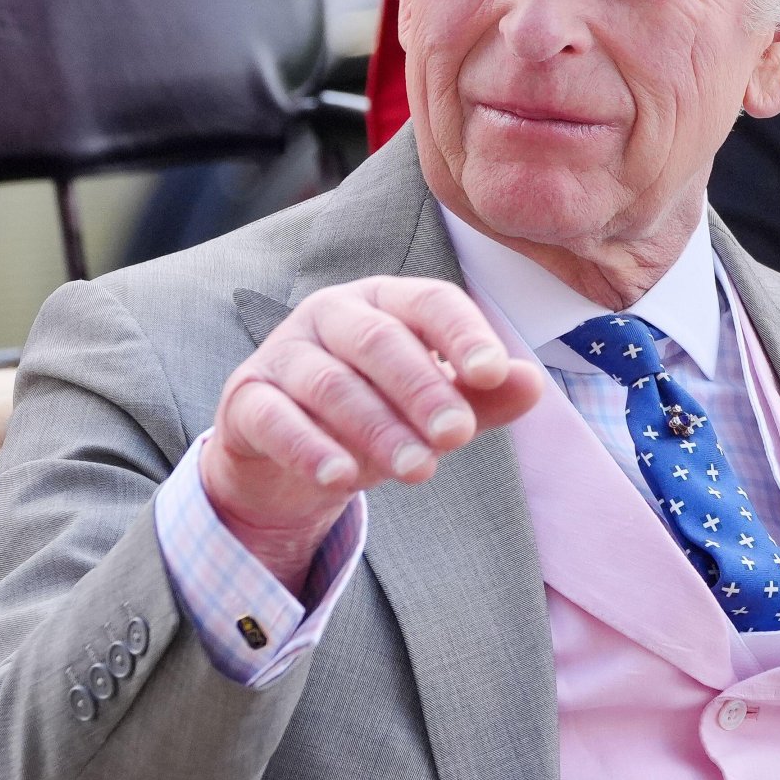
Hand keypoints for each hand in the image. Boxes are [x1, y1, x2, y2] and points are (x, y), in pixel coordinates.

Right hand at [201, 277, 542, 588]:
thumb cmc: (372, 414)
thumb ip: (481, 396)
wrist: (284, 457)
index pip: (429, 301)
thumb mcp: (430, 408)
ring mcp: (283, 354)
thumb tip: (533, 383)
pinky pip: (274, 418)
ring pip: (330, 383)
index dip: (462, 334)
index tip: (495, 372)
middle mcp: (331, 314)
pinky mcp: (246, 400)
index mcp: (384, 301)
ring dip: (377, 428)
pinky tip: (341, 478)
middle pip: (379, 340)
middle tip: (459, 436)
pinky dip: (308, 448)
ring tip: (419, 472)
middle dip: (423, 389)